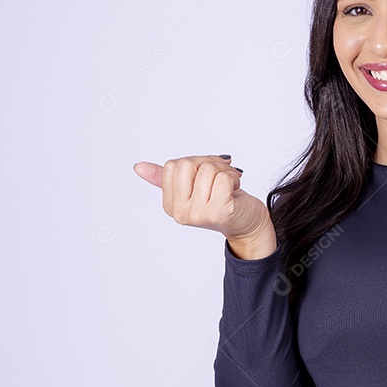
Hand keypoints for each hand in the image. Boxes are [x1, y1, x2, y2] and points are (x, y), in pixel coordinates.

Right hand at [133, 156, 272, 243]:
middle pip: (188, 164)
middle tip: (220, 178)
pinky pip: (224, 178)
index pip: (173, 165)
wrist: (248, 223)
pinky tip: (235, 190)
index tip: (207, 174)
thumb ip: (165, 178)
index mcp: (170, 205)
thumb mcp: (192, 187)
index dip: (195, 163)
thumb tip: (138, 167)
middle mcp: (180, 212)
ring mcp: (198, 214)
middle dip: (210, 164)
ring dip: (225, 172)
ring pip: (208, 169)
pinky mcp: (219, 211)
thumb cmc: (222, 201)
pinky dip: (234, 177)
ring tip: (229, 186)